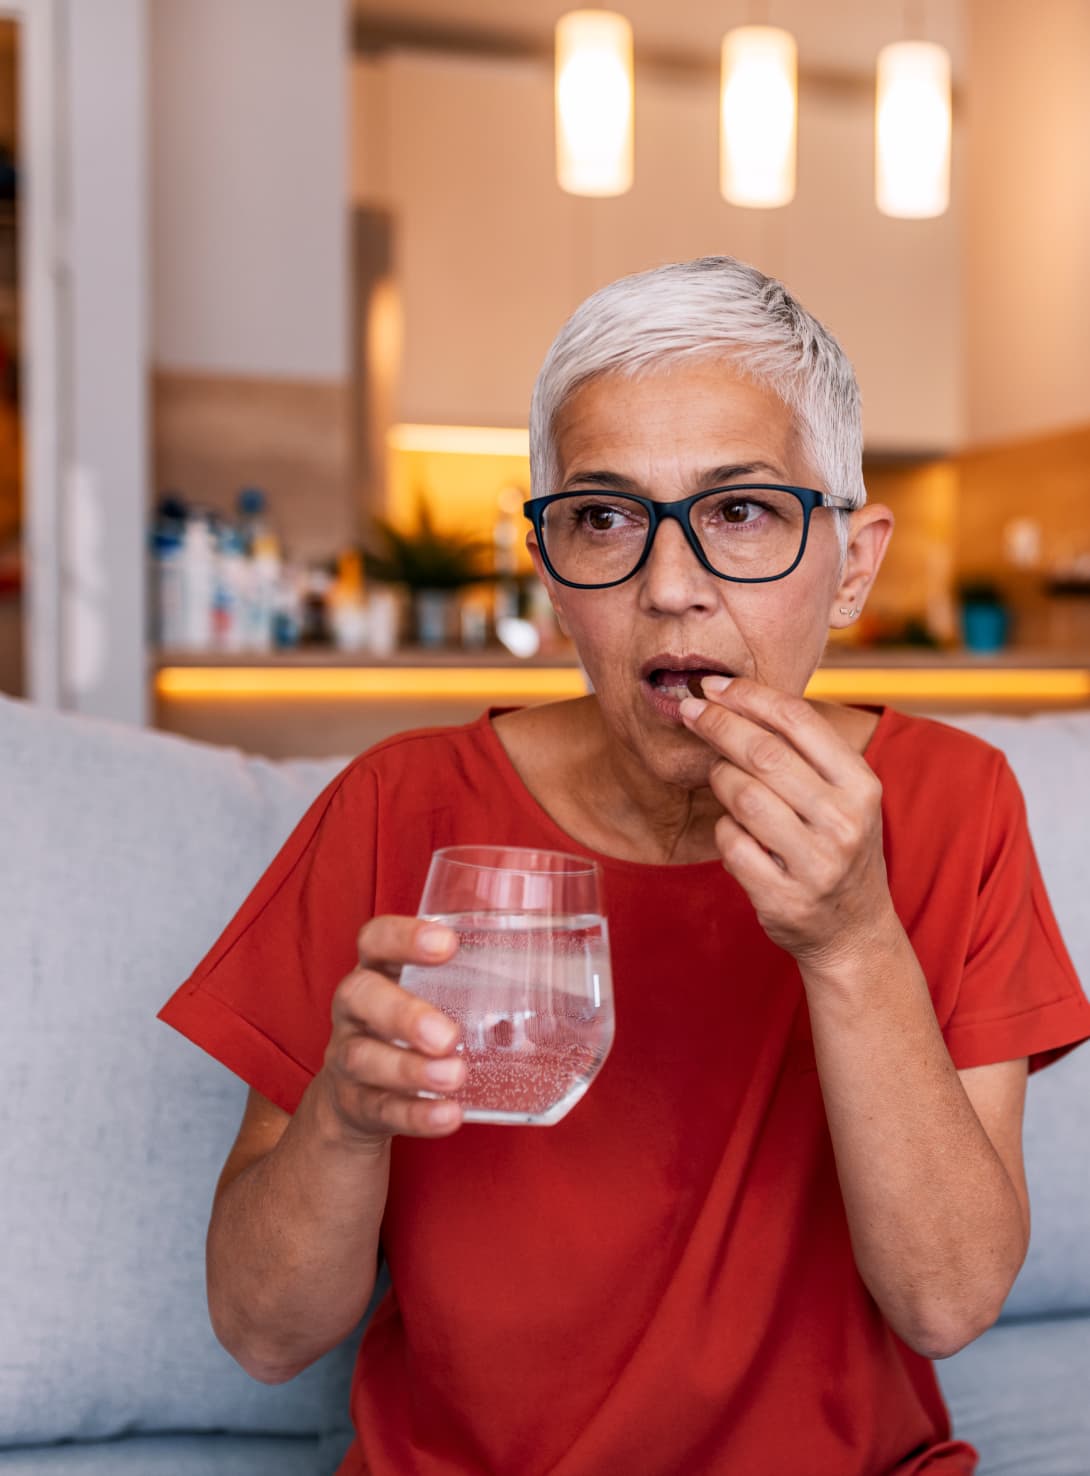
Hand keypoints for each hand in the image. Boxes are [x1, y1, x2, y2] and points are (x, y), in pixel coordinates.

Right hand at [318, 916, 464, 1150]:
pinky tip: (448, 1115)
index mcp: (377, 970)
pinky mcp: (356, 1103)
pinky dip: (415, 1115)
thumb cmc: (411, 1028)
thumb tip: (564, 961)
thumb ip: (472, 978)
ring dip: (411, 1070)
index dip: (403, 937)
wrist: (357, 1096)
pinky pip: (380, 1109)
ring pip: (365, 1058)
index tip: (447, 944)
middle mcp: (355, 1010)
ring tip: (454, 1075)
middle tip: (448, 1035)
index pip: (375, 938)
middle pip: (359, 997)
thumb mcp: (428, 994)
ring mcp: (348, 1057)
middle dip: (403, 1014)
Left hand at [679, 678, 896, 969]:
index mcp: (861, 786)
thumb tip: (737, 697)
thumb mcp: (844, 797)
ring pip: (742, 796)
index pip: (799, 721)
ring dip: (720, 779)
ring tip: (721, 778)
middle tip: (690, 710)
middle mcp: (844, 822)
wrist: (854, 932)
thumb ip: (804, 752)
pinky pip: (730, 843)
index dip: (750, 696)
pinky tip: (735, 832)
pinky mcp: (783, 897)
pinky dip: (724, 831)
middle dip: (718, 725)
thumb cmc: (836, 847)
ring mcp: (816, 863)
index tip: (715, 685)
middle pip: (763, 754)